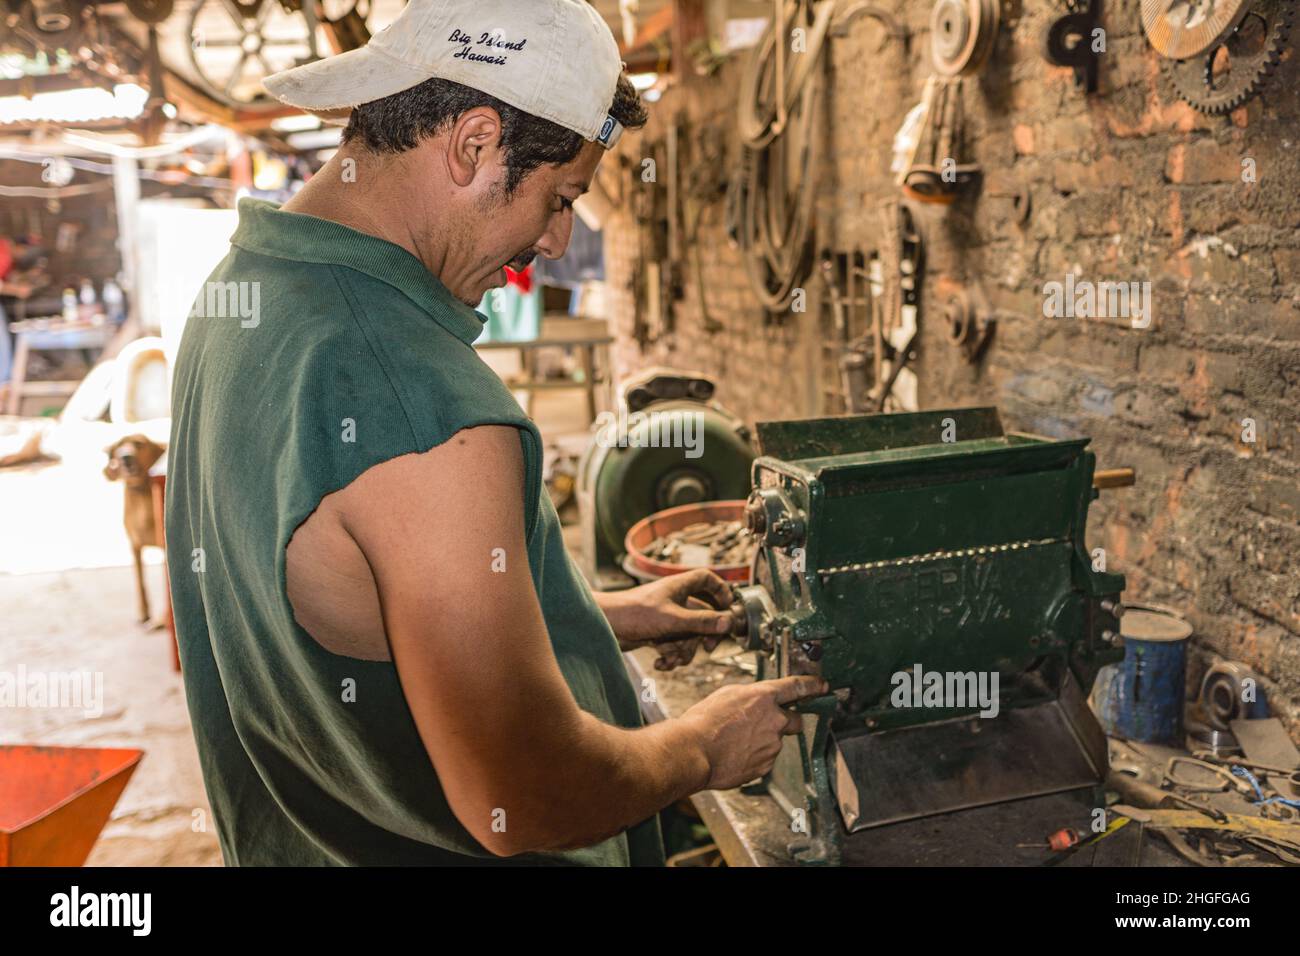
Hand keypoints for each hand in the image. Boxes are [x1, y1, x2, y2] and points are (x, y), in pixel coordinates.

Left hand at [602, 569, 735, 669]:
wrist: (604, 628)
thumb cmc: (634, 614)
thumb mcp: (673, 620)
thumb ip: (702, 621)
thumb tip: (728, 623)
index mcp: (679, 586)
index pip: (707, 579)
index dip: (721, 591)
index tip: (728, 609)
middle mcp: (674, 600)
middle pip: (704, 614)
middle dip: (704, 635)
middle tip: (707, 647)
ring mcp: (666, 617)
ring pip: (689, 634)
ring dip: (684, 651)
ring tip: (672, 658)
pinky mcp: (657, 633)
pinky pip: (674, 645)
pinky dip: (670, 656)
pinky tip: (660, 662)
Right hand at [679, 675, 828, 790]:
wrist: (694, 752)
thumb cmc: (703, 722)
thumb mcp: (726, 695)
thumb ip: (750, 696)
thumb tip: (757, 702)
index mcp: (763, 697)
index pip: (796, 687)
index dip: (812, 686)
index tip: (822, 686)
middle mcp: (774, 720)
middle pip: (795, 720)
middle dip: (786, 722)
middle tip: (765, 724)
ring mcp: (772, 745)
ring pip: (775, 741)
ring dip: (762, 741)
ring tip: (735, 742)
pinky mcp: (765, 766)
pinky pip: (765, 758)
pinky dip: (754, 756)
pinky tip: (734, 754)